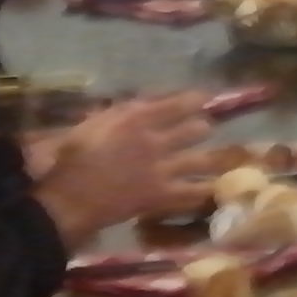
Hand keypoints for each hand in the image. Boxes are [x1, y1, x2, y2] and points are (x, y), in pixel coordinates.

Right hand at [31, 92, 215, 241]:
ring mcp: (163, 169)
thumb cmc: (72, 158)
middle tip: (206, 129)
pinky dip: (207, 191)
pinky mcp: (163, 196)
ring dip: (215, 158)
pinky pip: (194, 193)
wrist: (71, 197)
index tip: (203, 98)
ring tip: (226, 158)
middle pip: (195, 129)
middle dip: (202, 128)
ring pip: (203, 160)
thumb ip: (118, 113)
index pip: (178, 103)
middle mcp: (156, 140)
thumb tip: (140, 104)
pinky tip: (218, 190)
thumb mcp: (92, 124)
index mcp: (136, 118)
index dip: (195, 100)